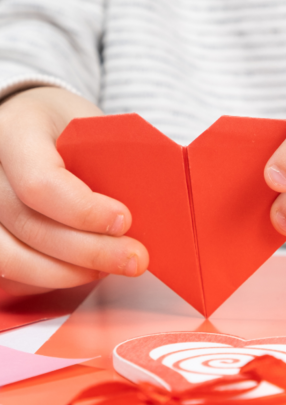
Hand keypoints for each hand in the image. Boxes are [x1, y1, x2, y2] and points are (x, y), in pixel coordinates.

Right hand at [0, 87, 147, 294]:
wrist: (36, 126)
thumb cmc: (70, 129)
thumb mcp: (96, 128)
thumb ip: (115, 162)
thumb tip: (151, 210)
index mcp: (16, 130)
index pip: (41, 182)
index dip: (84, 211)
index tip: (124, 221)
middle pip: (28, 225)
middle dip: (88, 252)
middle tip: (133, 259)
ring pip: (11, 256)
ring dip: (66, 272)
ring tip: (107, 268)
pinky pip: (7, 268)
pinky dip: (47, 277)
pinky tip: (80, 271)